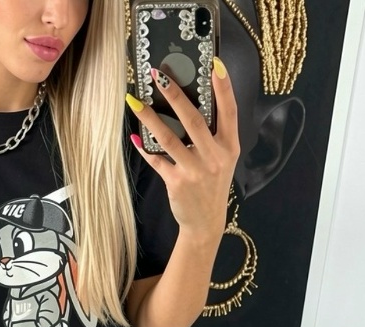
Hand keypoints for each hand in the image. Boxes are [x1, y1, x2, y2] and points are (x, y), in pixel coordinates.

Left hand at [127, 58, 239, 239]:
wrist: (205, 222)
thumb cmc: (212, 185)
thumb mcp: (222, 159)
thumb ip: (213, 136)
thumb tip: (188, 106)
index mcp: (229, 147)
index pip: (230, 111)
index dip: (224, 87)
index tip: (214, 64)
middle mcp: (214, 156)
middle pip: (193, 119)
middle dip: (174, 94)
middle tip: (158, 74)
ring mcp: (195, 170)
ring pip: (169, 137)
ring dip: (149, 117)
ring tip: (134, 102)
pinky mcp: (177, 182)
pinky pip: (158, 160)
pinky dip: (145, 148)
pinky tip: (135, 136)